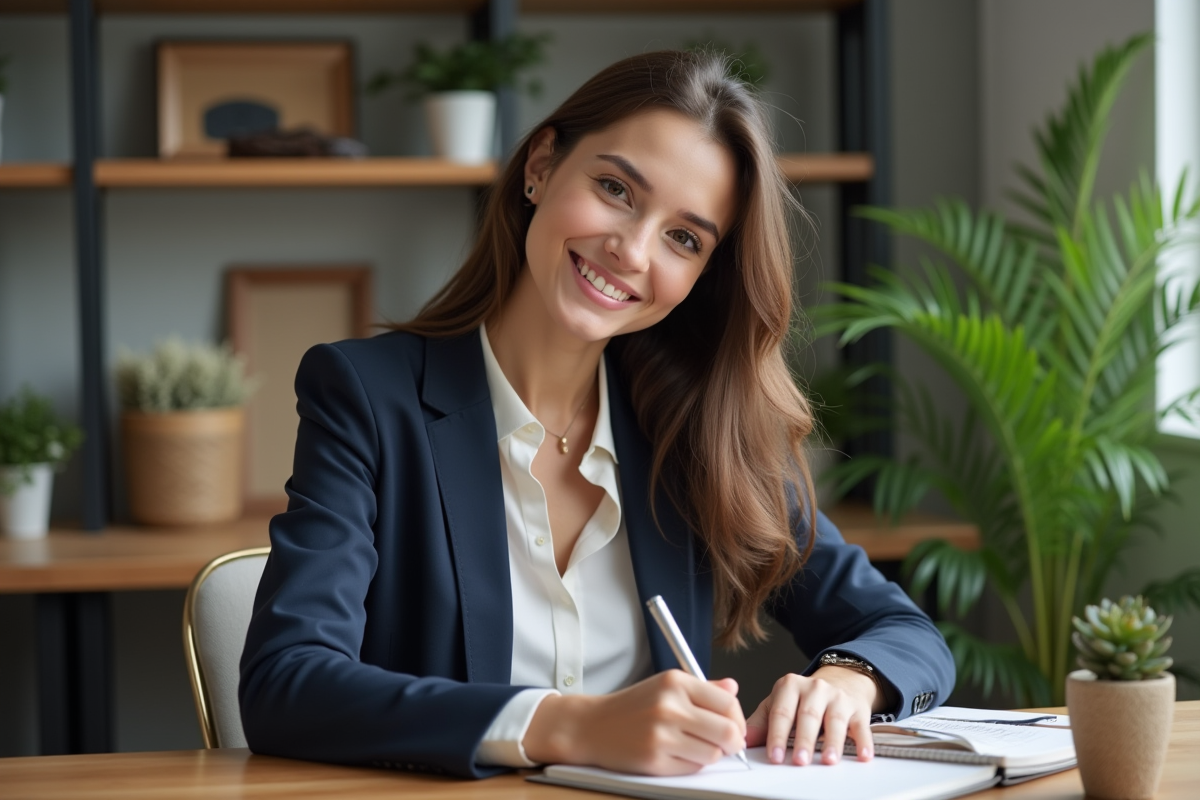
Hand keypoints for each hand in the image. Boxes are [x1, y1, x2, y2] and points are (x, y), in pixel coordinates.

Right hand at [523, 670, 745, 774]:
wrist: (592, 725)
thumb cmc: (632, 707)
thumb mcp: (666, 686)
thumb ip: (703, 688)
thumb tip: (733, 689)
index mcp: (675, 682)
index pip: (728, 703)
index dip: (737, 719)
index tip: (733, 726)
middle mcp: (669, 705)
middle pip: (728, 732)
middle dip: (732, 742)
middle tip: (725, 744)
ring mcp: (661, 734)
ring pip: (713, 754)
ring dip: (710, 755)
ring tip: (694, 747)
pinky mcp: (654, 760)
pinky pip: (692, 768)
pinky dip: (690, 765)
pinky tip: (676, 754)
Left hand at [744, 667, 877, 765]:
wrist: (839, 681)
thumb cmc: (802, 699)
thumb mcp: (778, 703)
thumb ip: (761, 722)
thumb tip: (744, 740)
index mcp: (790, 686)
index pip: (781, 712)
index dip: (777, 736)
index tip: (774, 756)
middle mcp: (815, 688)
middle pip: (808, 716)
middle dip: (803, 740)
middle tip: (799, 760)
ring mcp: (838, 698)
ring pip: (835, 721)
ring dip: (832, 742)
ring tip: (828, 760)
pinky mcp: (858, 709)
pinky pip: (862, 727)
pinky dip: (863, 742)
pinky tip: (863, 756)